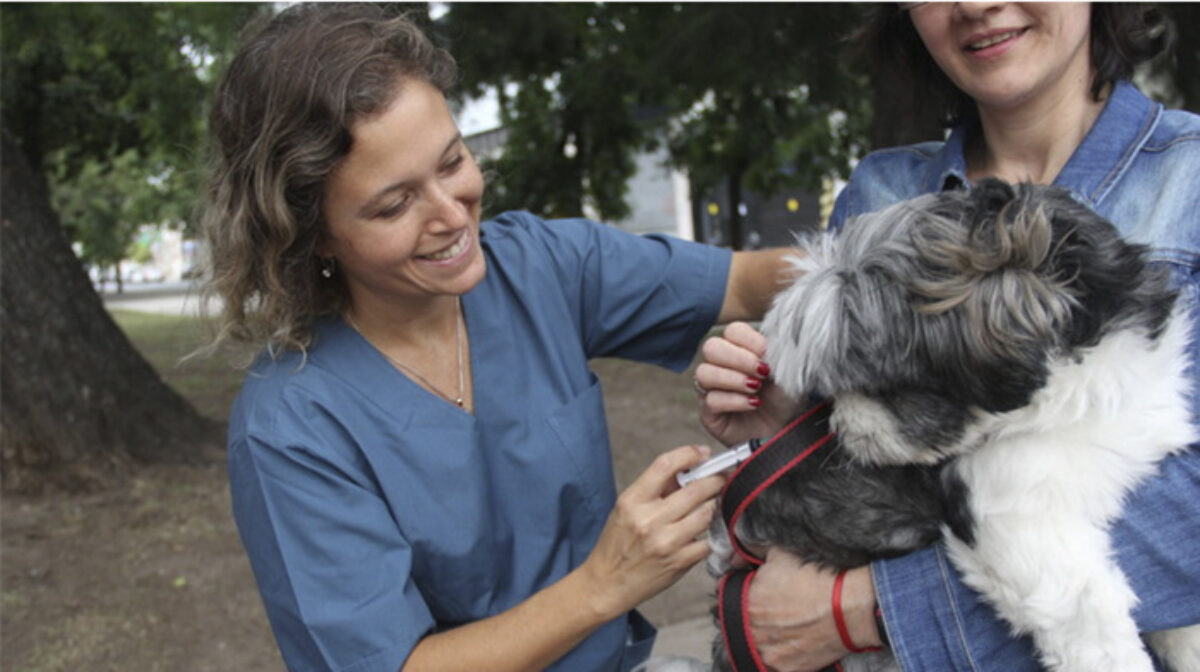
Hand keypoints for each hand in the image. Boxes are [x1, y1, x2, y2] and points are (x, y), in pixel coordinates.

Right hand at [580, 445, 724, 619]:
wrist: (606, 584)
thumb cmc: (616, 545)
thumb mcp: (626, 509)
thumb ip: (654, 489)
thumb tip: (686, 469)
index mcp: (632, 501)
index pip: (665, 465)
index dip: (689, 454)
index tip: (702, 453)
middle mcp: (649, 520)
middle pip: (696, 488)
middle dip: (715, 479)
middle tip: (721, 477)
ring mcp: (666, 542)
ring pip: (707, 513)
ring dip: (715, 506)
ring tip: (713, 504)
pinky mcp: (680, 562)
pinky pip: (708, 540)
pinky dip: (711, 534)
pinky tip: (707, 531)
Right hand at [695, 322, 799, 446]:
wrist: (786, 432)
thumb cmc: (786, 401)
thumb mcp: (789, 373)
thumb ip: (777, 354)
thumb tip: (767, 345)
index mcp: (741, 350)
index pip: (732, 331)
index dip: (749, 340)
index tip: (768, 355)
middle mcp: (722, 366)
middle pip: (711, 347)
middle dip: (739, 359)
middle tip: (762, 373)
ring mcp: (712, 389)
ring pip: (705, 373)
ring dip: (734, 379)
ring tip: (756, 389)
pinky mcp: (709, 412)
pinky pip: (711, 400)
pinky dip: (735, 400)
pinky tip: (753, 404)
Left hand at [746, 550, 880, 671]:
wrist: (849, 607)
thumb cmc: (817, 578)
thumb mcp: (780, 553)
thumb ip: (753, 553)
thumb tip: (738, 556)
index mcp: (747, 601)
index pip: (733, 600)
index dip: (748, 596)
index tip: (760, 595)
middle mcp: (752, 629)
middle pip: (745, 624)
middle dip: (757, 617)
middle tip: (778, 611)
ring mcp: (768, 652)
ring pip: (758, 645)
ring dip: (767, 637)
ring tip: (788, 626)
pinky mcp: (785, 668)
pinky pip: (775, 662)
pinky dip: (782, 653)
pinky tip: (796, 640)